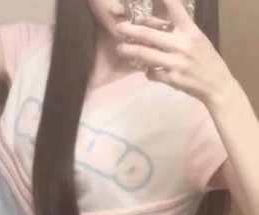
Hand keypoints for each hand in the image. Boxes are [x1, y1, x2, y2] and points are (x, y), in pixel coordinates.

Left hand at [115, 0, 236, 108]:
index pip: (177, 11)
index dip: (166, 1)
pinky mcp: (172, 79)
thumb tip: (152, 26)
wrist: (217, 85)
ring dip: (130, 51)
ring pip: (146, 54)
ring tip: (120, 49)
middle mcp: (183, 45)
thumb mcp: (197, 40)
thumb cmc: (206, 60)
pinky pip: (152, 73)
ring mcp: (176, 63)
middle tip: (118, 28)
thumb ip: (178, 32)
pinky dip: (147, 72)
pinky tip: (147, 71)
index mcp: (192, 32)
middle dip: (131, 30)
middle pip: (150, 35)